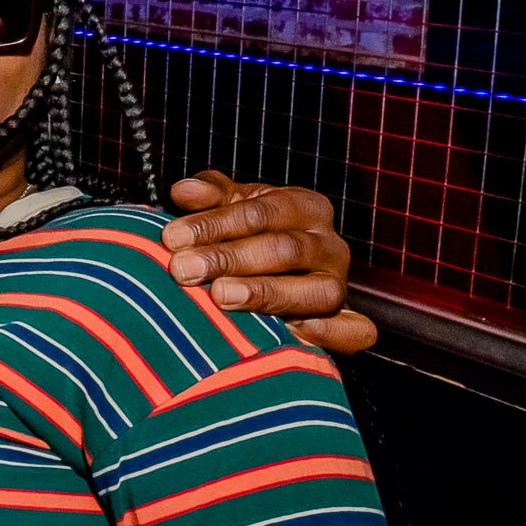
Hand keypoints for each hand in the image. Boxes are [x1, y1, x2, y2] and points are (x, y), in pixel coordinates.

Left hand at [161, 169, 376, 354]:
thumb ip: (209, 196)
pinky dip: (328, 333)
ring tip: (219, 296)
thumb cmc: (248, 235)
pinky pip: (352, 331)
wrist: (278, 276)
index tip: (172, 238)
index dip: (215, 224)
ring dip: (265, 293)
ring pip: (314, 290)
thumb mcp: (230, 208)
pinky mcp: (348, 325)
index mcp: (305, 207)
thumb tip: (183, 192)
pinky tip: (291, 332)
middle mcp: (329, 245)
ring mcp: (339, 285)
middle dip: (229, 259)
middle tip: (182, 269)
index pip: (261, 211)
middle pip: (283, 249)